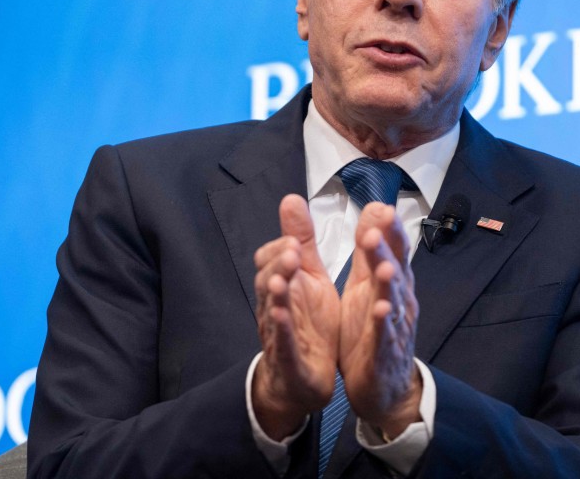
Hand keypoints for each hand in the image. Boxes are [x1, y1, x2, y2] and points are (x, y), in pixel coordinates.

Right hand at [252, 194, 340, 438]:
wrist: (303, 380)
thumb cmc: (308, 324)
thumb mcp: (311, 277)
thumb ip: (302, 241)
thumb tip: (291, 198)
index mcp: (284, 285)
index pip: (271, 261)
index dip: (281, 249)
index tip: (296, 240)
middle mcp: (275, 306)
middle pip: (268, 282)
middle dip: (279, 265)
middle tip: (293, 251)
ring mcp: (279, 334)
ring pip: (272, 311)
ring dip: (276, 295)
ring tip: (282, 279)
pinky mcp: (289, 359)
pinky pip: (282, 344)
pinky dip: (281, 331)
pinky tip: (284, 318)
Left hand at [339, 203, 422, 437]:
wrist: (382, 384)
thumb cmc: (373, 327)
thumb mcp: (367, 284)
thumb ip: (370, 248)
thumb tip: (376, 207)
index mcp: (391, 283)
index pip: (394, 251)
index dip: (390, 230)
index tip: (383, 207)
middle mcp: (398, 301)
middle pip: (395, 271)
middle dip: (386, 250)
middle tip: (376, 229)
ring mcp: (393, 327)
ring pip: (393, 302)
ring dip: (389, 284)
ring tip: (384, 266)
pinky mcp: (383, 353)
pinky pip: (384, 337)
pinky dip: (383, 324)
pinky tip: (381, 311)